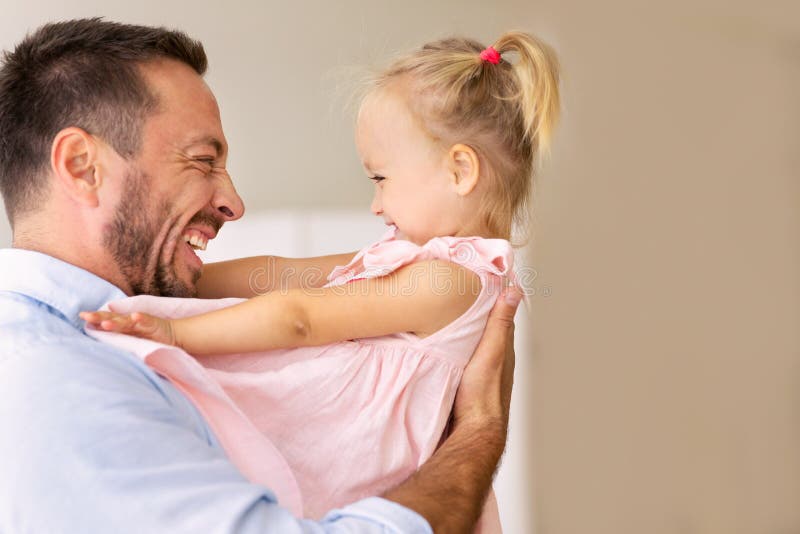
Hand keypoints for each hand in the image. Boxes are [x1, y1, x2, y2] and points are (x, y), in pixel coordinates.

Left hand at [79, 310, 176, 345]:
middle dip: (99, 317)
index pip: (106, 320)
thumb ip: (118, 344)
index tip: (82, 316)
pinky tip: (136, 317)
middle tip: (86, 316)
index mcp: (123, 327)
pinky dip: (141, 319)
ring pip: (127, 321)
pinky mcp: (154, 325)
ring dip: (116, 321)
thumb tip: (98, 352)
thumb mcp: (131, 343)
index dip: (95, 319)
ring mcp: (142, 323)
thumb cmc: (150, 340)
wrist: (174, 336)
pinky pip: (147, 321)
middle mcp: (130, 323)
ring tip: (106, 323)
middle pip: (112, 318)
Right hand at [453, 286, 520, 434]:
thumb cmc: (482, 393)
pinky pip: (463, 356)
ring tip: (448, 312)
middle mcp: (496, 358)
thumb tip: (514, 290)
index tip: (479, 279)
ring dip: (465, 330)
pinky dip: (458, 346)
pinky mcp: (467, 381)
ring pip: (474, 343)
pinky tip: (445, 343)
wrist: (472, 431)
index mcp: (504, 348)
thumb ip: (499, 323)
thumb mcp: (491, 351)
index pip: (500, 315)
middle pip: (486, 329)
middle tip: (459, 292)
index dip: (491, 297)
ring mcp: (482, 371)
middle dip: (476, 312)